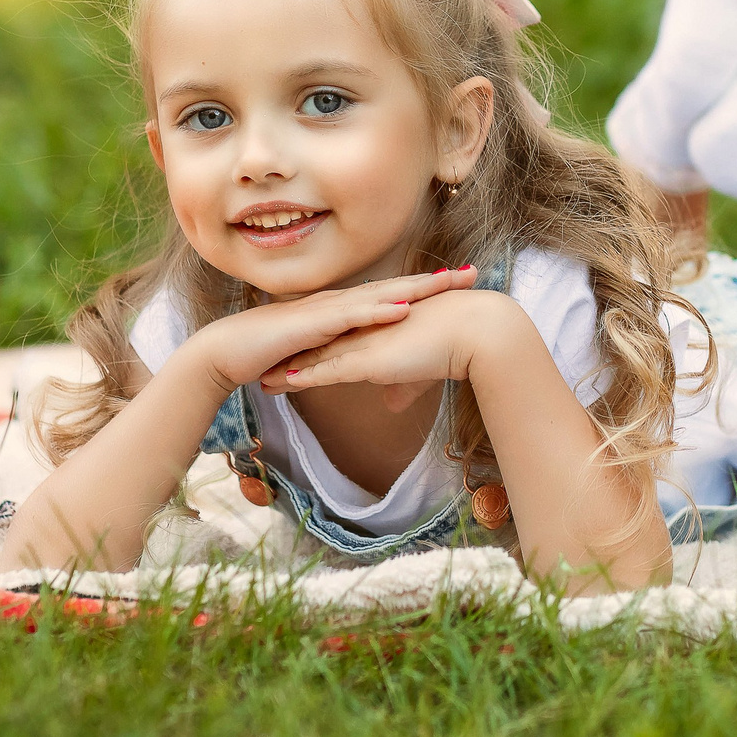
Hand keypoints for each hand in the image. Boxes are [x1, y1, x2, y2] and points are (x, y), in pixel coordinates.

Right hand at [190, 266, 479, 396]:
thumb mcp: (315, 358)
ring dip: (414, 289)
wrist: (224, 355)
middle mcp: (337, 303)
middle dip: (433, 281)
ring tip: (449, 282)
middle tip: (472, 273)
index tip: (459, 286)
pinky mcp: (311, 324)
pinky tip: (403, 308)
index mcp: (341, 311)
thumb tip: (364, 362)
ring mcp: (325, 310)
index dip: (426, 291)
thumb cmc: (265, 355)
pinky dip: (379, 311)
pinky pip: (351, 316)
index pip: (391, 297)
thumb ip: (339, 355)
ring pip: (378, 296)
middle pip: (394, 288)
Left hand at [261, 288, 518, 412]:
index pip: (339, 344)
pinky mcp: (370, 358)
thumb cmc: (456, 346)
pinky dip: (306, 377)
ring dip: (289, 373)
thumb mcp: (422, 373)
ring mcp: (366, 344)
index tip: (292, 363)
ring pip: (318, 361)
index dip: (314, 353)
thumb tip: (390, 405)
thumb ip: (402, 387)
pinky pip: (330, 370)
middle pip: (320, 349)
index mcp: (378, 332)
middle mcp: (366, 334)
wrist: (472, 331)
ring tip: (263, 381)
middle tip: (265, 367)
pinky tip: (285, 383)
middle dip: (290, 360)